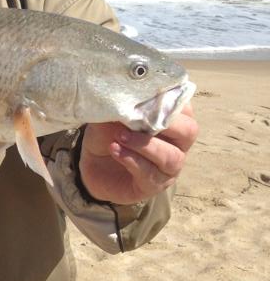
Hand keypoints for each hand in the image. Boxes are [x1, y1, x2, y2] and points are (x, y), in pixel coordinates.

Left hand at [79, 105, 198, 204]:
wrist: (92, 164)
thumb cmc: (108, 133)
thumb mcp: (111, 113)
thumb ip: (121, 104)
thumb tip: (125, 95)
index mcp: (172, 119)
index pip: (184, 105)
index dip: (170, 99)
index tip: (148, 94)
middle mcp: (178, 143)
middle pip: (189, 131)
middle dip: (167, 124)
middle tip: (138, 118)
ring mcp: (169, 167)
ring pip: (171, 156)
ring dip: (145, 145)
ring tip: (120, 136)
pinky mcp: (154, 185)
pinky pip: (151, 174)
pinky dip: (132, 160)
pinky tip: (115, 149)